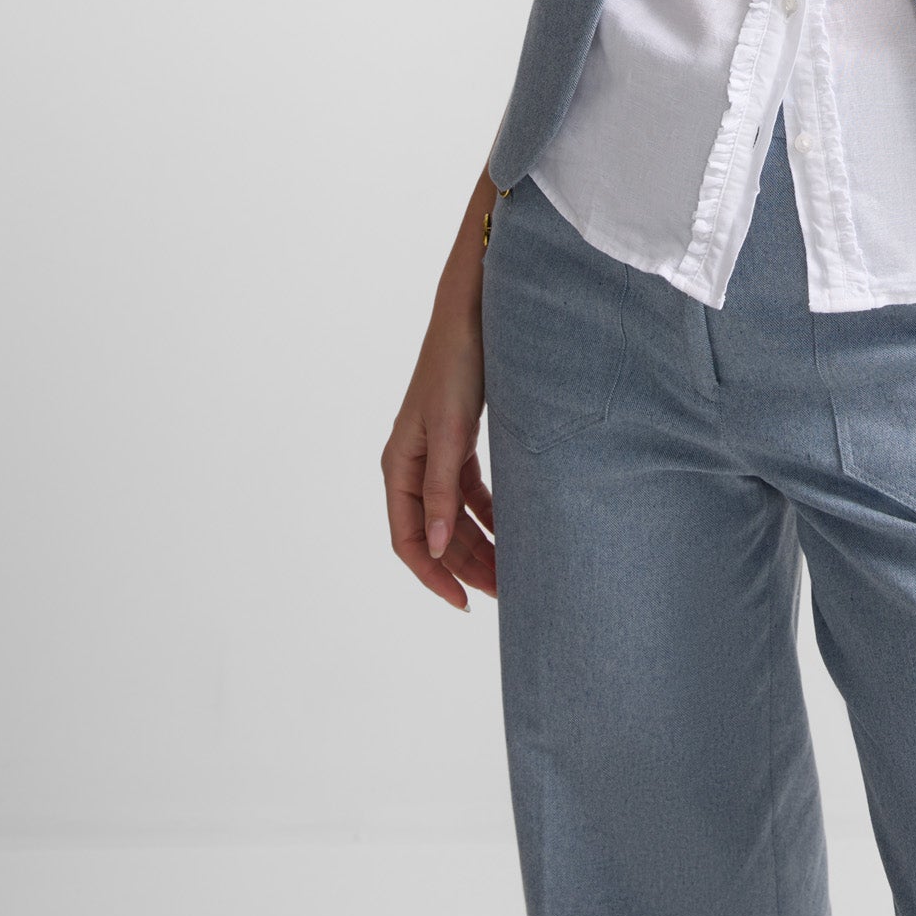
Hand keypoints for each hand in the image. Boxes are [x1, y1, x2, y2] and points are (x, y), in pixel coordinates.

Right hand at [381, 235, 497, 610]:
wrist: (474, 312)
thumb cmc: (457, 364)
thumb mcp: (450, 429)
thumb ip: (444, 489)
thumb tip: (438, 548)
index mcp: (400, 465)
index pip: (409, 540)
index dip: (433, 576)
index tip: (464, 602)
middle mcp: (414, 463)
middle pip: (437, 533)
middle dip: (466, 565)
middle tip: (505, 594)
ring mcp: (437, 452)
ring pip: (456, 515)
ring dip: (481, 542)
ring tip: (513, 570)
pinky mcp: (460, 439)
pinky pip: (471, 490)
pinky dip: (491, 512)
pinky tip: (514, 527)